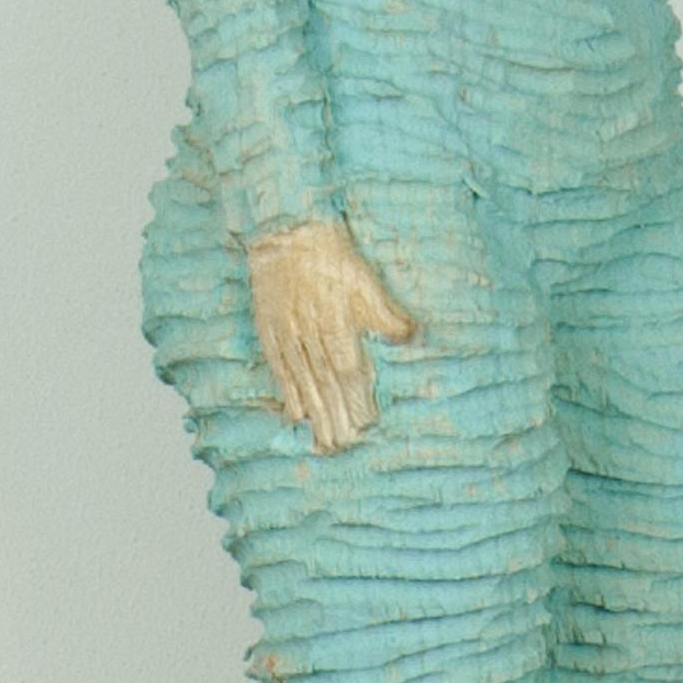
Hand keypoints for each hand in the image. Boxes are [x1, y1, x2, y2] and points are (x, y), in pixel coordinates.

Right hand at [249, 218, 418, 452]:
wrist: (287, 232)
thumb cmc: (332, 255)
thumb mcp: (367, 281)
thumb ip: (388, 315)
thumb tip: (411, 337)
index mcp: (337, 324)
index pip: (349, 373)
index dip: (357, 401)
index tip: (367, 428)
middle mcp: (311, 336)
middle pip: (325, 386)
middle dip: (335, 420)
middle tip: (343, 450)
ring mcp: (288, 336)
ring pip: (303, 384)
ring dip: (314, 416)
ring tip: (322, 444)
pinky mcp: (270, 332)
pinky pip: (279, 371)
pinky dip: (288, 395)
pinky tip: (296, 417)